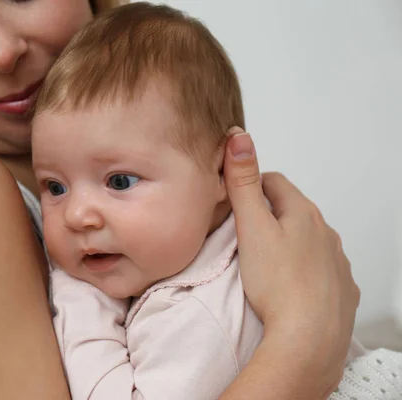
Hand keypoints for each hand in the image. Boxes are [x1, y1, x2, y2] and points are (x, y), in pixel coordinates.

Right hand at [222, 127, 359, 394]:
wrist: (308, 337)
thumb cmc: (278, 283)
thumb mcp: (251, 226)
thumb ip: (243, 182)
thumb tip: (240, 138)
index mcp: (302, 213)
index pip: (275, 182)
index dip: (252, 184)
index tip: (236, 194)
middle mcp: (325, 233)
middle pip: (293, 210)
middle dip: (270, 213)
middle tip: (245, 228)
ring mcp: (336, 261)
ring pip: (309, 239)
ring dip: (289, 240)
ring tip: (265, 258)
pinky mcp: (341, 288)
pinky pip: (321, 268)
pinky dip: (305, 268)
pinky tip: (289, 282)